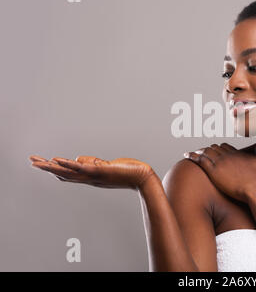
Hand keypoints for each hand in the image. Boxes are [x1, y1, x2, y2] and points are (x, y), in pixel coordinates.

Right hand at [29, 155, 157, 189]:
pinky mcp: (101, 171)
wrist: (142, 178)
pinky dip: (69, 164)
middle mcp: (89, 178)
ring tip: (38, 162)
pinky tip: (58, 160)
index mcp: (90, 177)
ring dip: (51, 166)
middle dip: (46, 167)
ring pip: (69, 172)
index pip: (68, 174)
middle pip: (63, 174)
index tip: (42, 163)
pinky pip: (82, 168)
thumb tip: (79, 158)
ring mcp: (94, 175)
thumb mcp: (107, 166)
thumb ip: (93, 163)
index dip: (54, 169)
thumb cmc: (128, 172)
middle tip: (31, 161)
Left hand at [184, 143, 255, 201]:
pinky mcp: (214, 171)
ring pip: (206, 152)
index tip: (216, 150)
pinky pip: (200, 160)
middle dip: (208, 149)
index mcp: (238, 154)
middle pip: (214, 148)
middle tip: (202, 151)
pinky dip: (192, 156)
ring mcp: (220, 162)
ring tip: (194, 152)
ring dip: (199, 151)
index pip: (225, 147)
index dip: (219, 148)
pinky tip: (187, 155)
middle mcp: (228, 155)